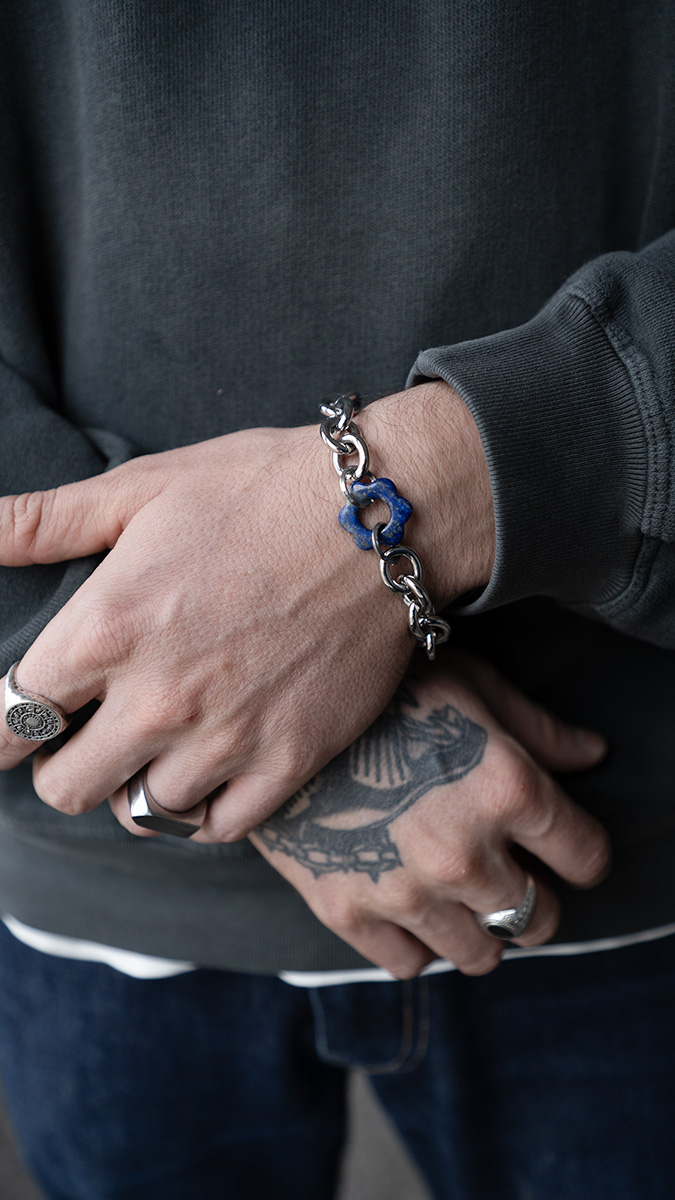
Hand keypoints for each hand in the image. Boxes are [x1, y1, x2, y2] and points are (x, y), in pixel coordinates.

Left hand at [0, 385, 494, 837]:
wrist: (384, 515)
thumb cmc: (260, 489)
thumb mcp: (144, 486)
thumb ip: (46, 520)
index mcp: (106, 628)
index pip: (12, 713)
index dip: (3, 722)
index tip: (15, 720)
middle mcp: (158, 699)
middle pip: (63, 786)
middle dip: (61, 762)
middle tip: (85, 732)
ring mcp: (226, 739)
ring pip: (140, 813)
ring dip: (133, 786)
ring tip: (151, 749)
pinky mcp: (288, 761)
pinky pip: (218, 827)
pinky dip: (202, 809)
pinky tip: (207, 771)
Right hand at [249, 655, 609, 977]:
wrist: (272, 702)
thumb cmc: (383, 685)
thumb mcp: (469, 685)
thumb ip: (537, 728)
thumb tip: (592, 754)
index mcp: (507, 788)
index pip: (585, 855)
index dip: (582, 851)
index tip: (564, 847)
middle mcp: (464, 852)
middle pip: (539, 917)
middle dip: (534, 898)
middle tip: (510, 874)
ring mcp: (404, 890)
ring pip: (481, 953)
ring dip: (480, 928)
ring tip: (460, 894)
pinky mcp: (347, 911)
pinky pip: (408, 962)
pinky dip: (417, 942)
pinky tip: (409, 903)